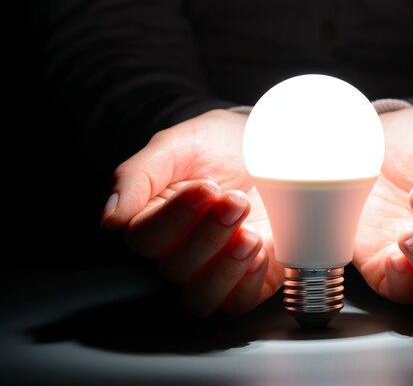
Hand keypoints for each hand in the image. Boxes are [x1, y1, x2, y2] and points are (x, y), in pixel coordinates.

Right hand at [101, 109, 283, 315]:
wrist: (268, 145)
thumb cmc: (219, 146)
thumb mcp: (178, 145)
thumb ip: (138, 175)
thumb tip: (110, 219)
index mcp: (154, 219)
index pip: (145, 239)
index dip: (175, 219)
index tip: (207, 188)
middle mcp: (180, 251)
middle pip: (175, 268)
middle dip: (209, 234)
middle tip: (236, 200)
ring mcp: (214, 268)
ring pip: (201, 298)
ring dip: (225, 268)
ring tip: (250, 233)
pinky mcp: (249, 279)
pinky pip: (238, 303)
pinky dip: (248, 282)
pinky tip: (260, 252)